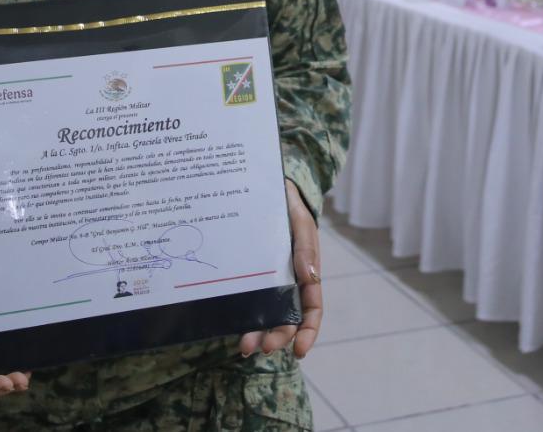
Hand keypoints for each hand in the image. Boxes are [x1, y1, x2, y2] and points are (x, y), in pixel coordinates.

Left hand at [239, 180, 322, 358]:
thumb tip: (310, 278)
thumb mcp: (301, 223)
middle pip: (287, 320)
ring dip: (257, 333)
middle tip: (262, 348)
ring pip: (265, 316)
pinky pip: (245, 300)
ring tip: (244, 346)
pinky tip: (231, 326)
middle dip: (277, 338)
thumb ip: (306, 248)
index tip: (300, 351)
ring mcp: (267, 283)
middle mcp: (287, 285)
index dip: (308, 333)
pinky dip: (241, 316)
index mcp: (306, 276)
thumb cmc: (291, 209)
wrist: (269, 192)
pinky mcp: (248, 277)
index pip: (311, 310)